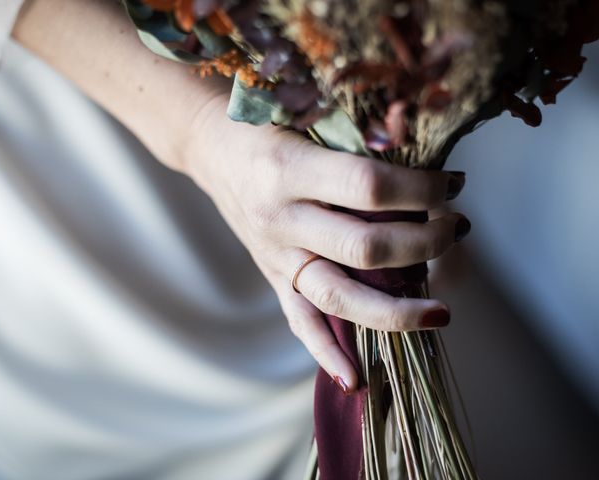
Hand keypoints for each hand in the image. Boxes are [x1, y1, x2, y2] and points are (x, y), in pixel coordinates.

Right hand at [185, 95, 469, 392]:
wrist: (214, 150)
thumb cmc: (267, 125)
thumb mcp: (308, 116)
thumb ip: (358, 139)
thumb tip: (426, 167)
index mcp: (289, 169)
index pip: (370, 187)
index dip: (421, 189)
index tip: (453, 184)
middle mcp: (281, 219)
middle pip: (364, 248)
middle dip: (424, 242)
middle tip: (456, 229)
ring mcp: (276, 256)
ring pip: (338, 296)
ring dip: (395, 310)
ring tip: (441, 314)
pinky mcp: (274, 277)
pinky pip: (299, 322)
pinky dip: (327, 353)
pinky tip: (357, 379)